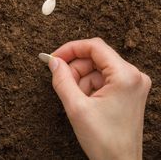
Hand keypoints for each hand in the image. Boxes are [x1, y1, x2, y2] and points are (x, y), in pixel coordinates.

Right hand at [48, 38, 150, 159]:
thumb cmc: (104, 141)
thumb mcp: (76, 107)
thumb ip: (62, 79)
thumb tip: (53, 61)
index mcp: (125, 75)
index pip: (94, 46)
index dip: (71, 49)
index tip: (54, 58)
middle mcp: (133, 75)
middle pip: (95, 58)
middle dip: (75, 69)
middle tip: (62, 83)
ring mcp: (132, 83)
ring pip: (96, 69)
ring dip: (81, 80)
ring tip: (77, 100)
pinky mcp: (127, 91)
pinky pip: (102, 79)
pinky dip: (89, 87)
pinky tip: (85, 102)